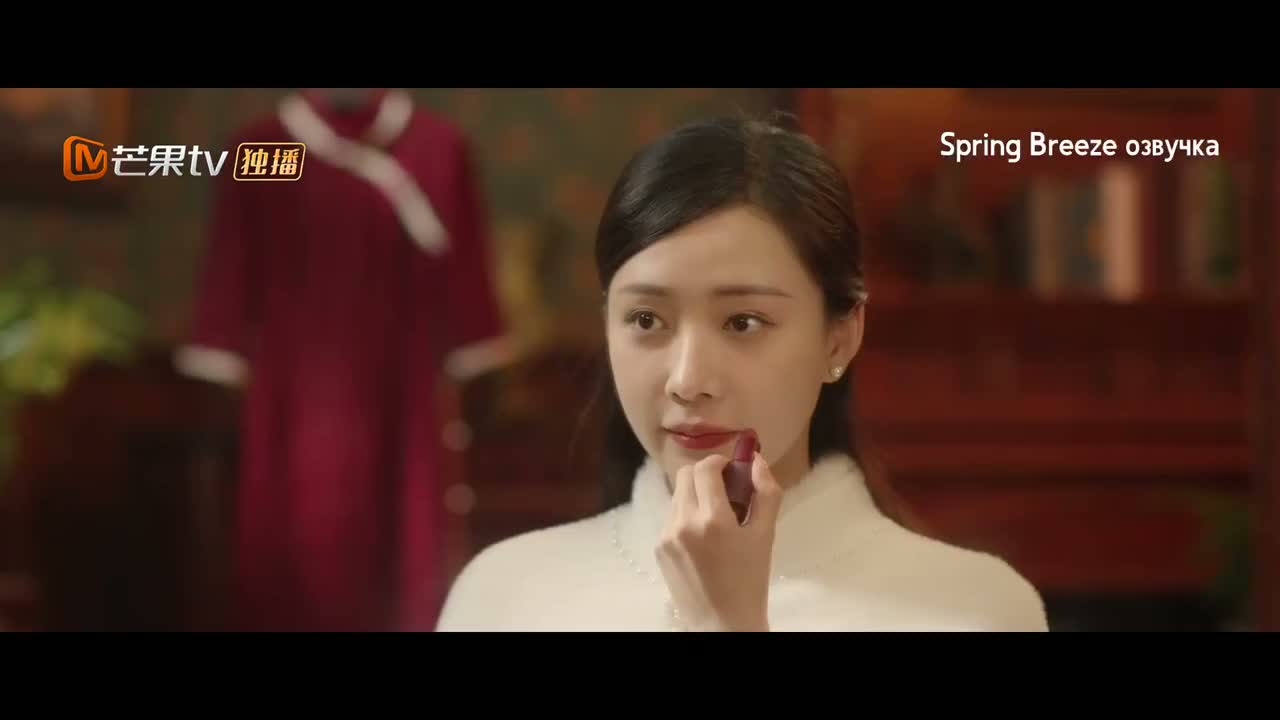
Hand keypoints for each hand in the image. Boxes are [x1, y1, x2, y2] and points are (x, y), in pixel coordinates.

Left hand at [654, 452, 783, 631]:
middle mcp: (683, 523)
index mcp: (712, 519)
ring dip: (694, 496)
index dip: (719, 462)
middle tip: (724, 491)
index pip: (705, 468)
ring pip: (676, 496)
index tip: (732, 472)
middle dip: (704, 475)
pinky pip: (670, 518)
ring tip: (714, 519)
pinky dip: (685, 517)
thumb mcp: (765, 536)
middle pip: (684, 475)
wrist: (722, 624)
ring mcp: (666, 536)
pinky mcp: (658, 548)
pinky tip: (701, 539)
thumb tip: (756, 460)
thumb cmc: (750, 581)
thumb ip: (766, 493)